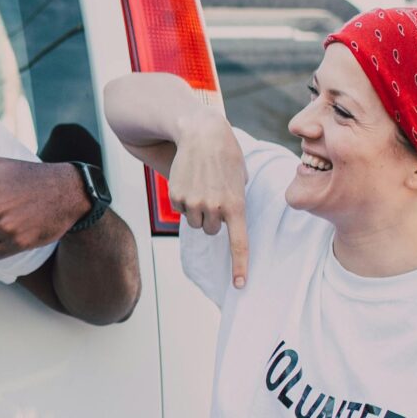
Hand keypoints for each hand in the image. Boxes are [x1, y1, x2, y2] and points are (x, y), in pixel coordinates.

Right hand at [164, 118, 248, 286]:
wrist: (201, 133)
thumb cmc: (225, 153)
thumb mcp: (240, 177)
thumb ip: (236, 199)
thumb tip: (227, 216)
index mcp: (236, 204)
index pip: (238, 243)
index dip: (239, 266)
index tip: (240, 285)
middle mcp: (214, 207)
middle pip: (211, 230)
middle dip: (213, 218)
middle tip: (213, 196)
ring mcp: (193, 202)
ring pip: (195, 221)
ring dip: (197, 210)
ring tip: (201, 185)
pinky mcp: (176, 195)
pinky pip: (180, 209)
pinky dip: (183, 198)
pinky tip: (189, 180)